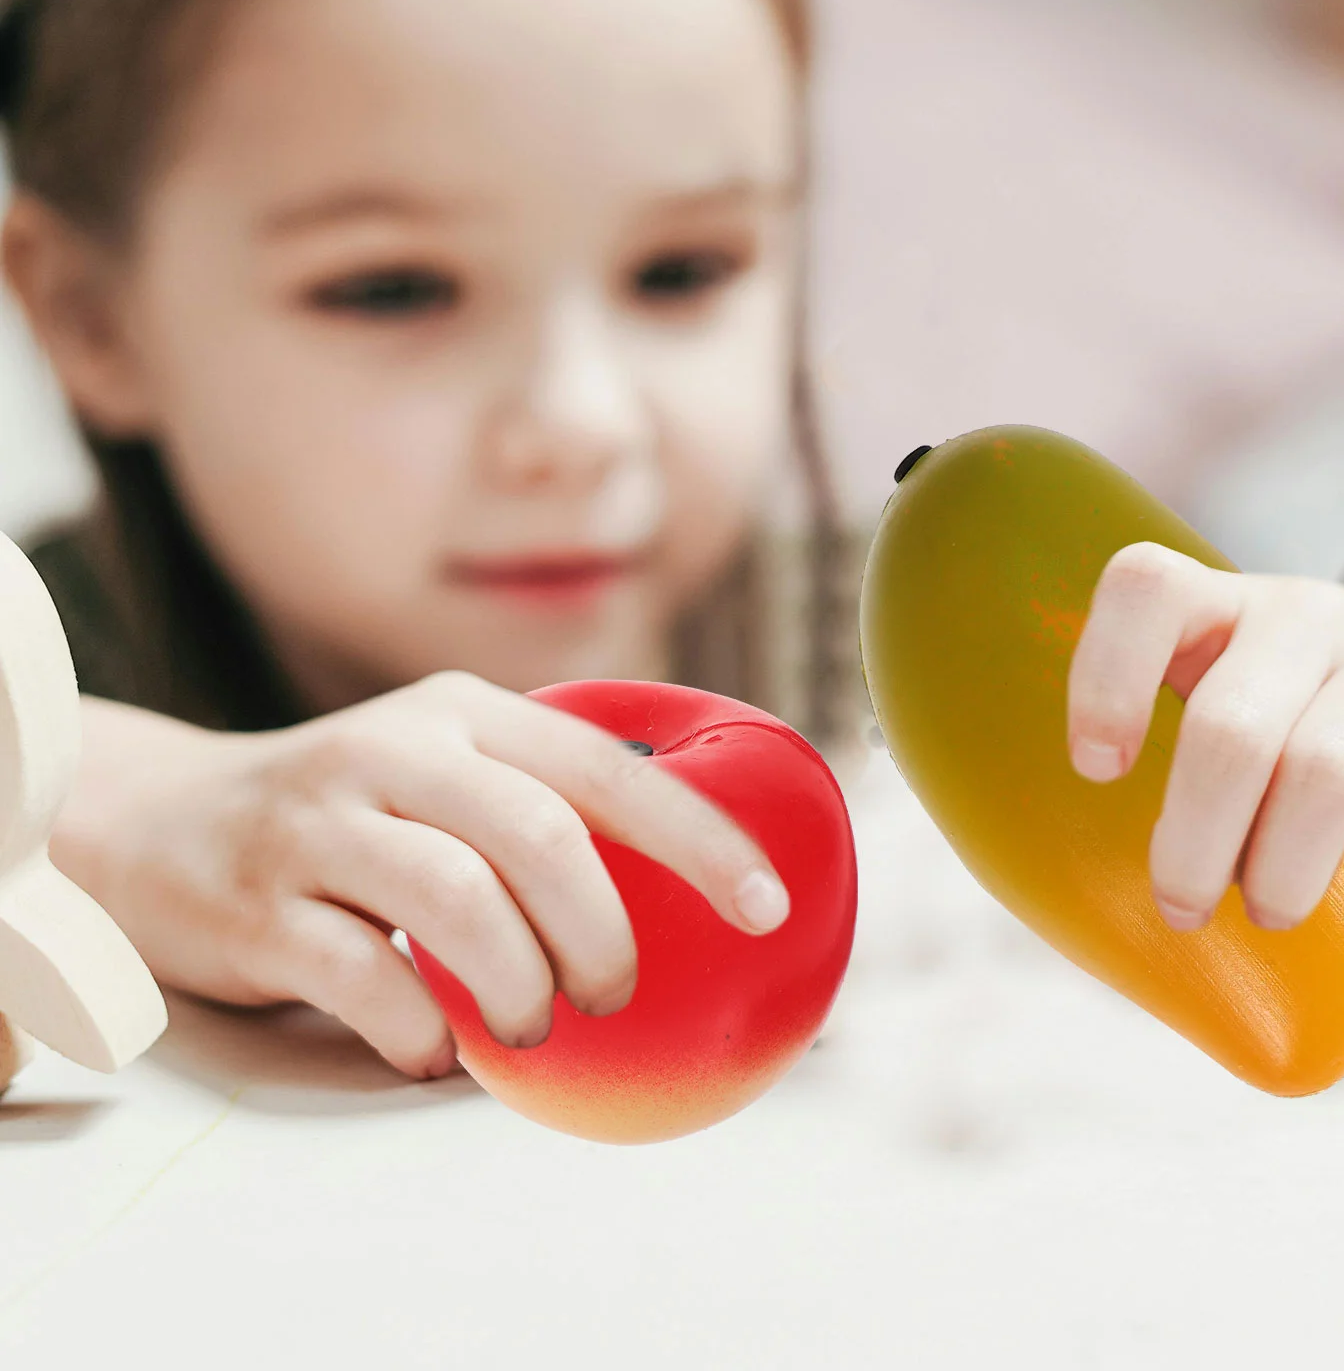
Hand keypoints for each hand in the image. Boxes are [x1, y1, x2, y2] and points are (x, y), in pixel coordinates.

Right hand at [53, 673, 790, 1078]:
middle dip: (602, 931)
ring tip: (529, 1025)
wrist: (158, 820)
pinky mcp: (258, 905)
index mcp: (464, 715)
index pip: (608, 770)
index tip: (767, 907)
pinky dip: (420, 1029)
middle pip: (540, 837)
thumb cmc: (349, 812)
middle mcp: (396, 751)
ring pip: (456, 902)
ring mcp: (320, 824)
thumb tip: (685, 893)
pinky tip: (434, 1046)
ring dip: (517, 984)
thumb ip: (542, 808)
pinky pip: (362, 978)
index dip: (698, 838)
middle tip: (614, 993)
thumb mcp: (444, 771)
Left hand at [1065, 544, 1343, 931]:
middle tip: (1182, 906)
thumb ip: (1161, 745)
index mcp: (1216, 600)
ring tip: (1268, 914)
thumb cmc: (1284, 706)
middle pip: (1231, 726)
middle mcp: (1304, 612)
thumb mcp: (1215, 687)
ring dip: (1286, 866)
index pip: (1145, 588)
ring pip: (1329, 767)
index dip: (1104, 677)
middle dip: (1194, 838)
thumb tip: (1095, 885)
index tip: (1096, 769)